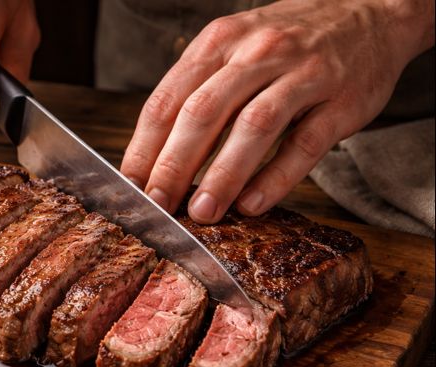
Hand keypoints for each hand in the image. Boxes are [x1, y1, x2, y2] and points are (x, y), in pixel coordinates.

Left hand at [121, 0, 434, 222]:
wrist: (369, 10)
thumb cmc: (286, 42)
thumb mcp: (232, 50)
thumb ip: (196, 94)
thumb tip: (154, 160)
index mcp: (218, 43)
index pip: (167, 100)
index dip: (144, 148)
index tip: (130, 187)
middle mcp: (256, 52)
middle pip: (203, 113)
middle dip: (173, 165)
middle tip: (158, 205)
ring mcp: (302, 73)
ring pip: (253, 126)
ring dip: (222, 174)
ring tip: (202, 213)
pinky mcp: (342, 99)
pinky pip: (305, 142)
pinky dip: (276, 177)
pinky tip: (252, 205)